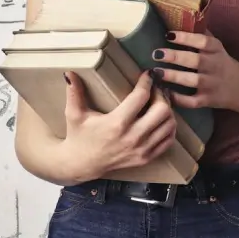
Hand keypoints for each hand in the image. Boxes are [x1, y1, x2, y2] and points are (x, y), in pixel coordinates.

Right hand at [60, 70, 178, 182]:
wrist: (80, 165)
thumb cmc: (78, 136)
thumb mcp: (74, 114)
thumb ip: (74, 92)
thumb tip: (70, 72)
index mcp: (116, 124)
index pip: (141, 96)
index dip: (147, 81)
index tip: (148, 74)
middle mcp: (132, 137)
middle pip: (162, 110)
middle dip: (161, 95)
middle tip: (155, 88)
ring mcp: (141, 150)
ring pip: (169, 125)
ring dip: (168, 110)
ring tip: (159, 102)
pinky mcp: (146, 158)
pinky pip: (168, 140)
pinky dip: (169, 127)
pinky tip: (160, 119)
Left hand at [151, 30, 238, 111]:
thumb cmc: (223, 63)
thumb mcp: (217, 47)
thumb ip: (203, 35)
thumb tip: (185, 19)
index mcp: (216, 50)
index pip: (202, 41)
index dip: (185, 37)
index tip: (168, 35)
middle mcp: (214, 66)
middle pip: (194, 60)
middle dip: (174, 56)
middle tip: (156, 53)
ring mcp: (211, 84)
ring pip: (191, 80)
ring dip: (173, 76)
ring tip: (156, 72)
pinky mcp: (207, 100)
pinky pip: (191, 101)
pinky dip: (178, 98)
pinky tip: (165, 92)